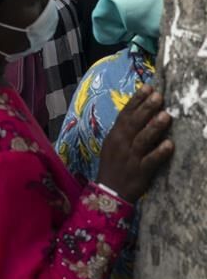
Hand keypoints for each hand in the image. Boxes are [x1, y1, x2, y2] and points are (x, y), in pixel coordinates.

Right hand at [96, 86, 173, 201]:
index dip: (137, 100)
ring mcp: (130, 157)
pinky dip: (159, 152)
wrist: (109, 191)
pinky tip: (170, 145)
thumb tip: (141, 113)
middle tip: (159, 96)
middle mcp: (121, 143)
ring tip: (166, 115)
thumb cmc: (114, 164)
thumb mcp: (114, 144)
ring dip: (154, 127)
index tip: (148, 87)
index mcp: (115, 135)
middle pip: (134, 123)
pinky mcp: (139, 171)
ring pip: (142, 139)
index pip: (125, 113)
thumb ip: (125, 130)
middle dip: (146, 108)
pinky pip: (150, 160)